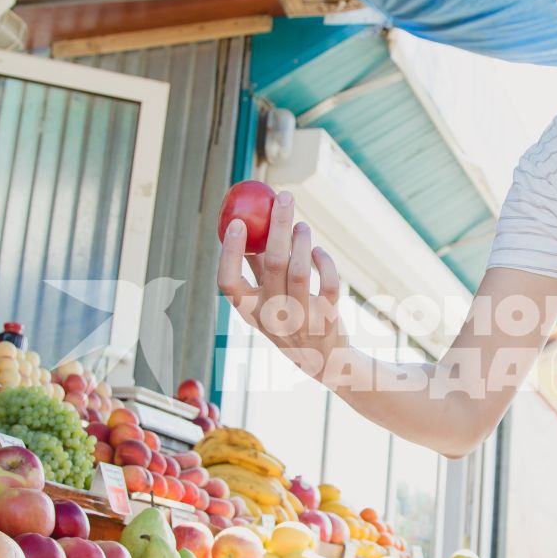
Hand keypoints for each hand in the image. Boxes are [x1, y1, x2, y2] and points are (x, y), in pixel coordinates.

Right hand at [216, 190, 349, 379]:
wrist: (323, 360)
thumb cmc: (289, 317)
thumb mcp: (267, 298)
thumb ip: (257, 267)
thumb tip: (248, 223)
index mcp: (250, 311)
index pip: (228, 283)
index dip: (230, 252)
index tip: (239, 223)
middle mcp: (273, 318)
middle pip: (271, 264)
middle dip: (277, 225)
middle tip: (284, 198)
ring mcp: (301, 321)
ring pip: (300, 271)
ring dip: (302, 240)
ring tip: (302, 226)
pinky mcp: (327, 319)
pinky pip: (327, 282)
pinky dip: (324, 261)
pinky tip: (318, 251)